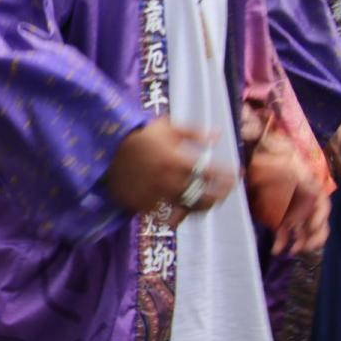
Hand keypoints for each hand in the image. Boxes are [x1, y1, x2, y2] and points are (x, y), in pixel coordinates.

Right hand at [103, 118, 234, 226]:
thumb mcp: (167, 127)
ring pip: (186, 209)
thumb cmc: (138, 134)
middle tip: (223, 193)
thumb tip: (218, 135)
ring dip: (199, 208)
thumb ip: (194, 133)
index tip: (236, 175)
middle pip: (204, 198)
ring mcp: (156, 195)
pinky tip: (179, 209)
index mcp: (178, 160)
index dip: (229, 177)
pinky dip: (173, 211)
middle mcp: (170, 181)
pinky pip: (164, 213)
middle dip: (218, 197)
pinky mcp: (142, 205)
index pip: (213, 174)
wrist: (104, 148)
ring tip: (203, 204)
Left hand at [255, 135, 330, 254]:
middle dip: (312, 235)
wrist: (251, 149)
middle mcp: (302, 197)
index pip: (321, 203)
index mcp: (305, 182)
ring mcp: (290, 206)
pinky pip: (283, 229)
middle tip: (302, 247)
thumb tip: (280, 161)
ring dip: (299, 241)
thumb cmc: (264, 148)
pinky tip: (276, 249)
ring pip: (302, 228)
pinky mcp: (276, 212)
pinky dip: (282, 240)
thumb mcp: (271, 148)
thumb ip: (276, 155)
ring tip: (290, 251)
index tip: (313, 225)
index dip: (319, 216)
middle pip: (316, 220)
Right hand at [324, 123, 340, 181]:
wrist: (319, 119)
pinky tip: (323, 171)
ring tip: (334, 177)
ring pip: (330, 164)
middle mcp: (337, 150)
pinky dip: (323, 167)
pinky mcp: (317, 150)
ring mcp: (326, 150)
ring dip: (333, 172)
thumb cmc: (334, 121)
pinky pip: (321, 161)